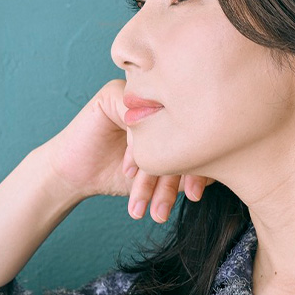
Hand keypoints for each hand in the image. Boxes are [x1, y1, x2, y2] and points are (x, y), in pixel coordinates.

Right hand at [40, 78, 214, 221]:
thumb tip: (218, 174)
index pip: (196, 135)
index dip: (199, 168)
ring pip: (159, 127)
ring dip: (155, 168)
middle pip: (180, 131)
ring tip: (150, 201)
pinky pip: (134, 117)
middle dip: (178, 173)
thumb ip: (187, 170)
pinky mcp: (113, 94)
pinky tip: (129, 171)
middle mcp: (158, 101)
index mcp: (174, 115)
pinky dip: (134, 148)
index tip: (195, 196)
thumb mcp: (161, 177)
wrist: (76, 177)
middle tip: (179, 201)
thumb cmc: (119, 176)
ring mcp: (137, 94)